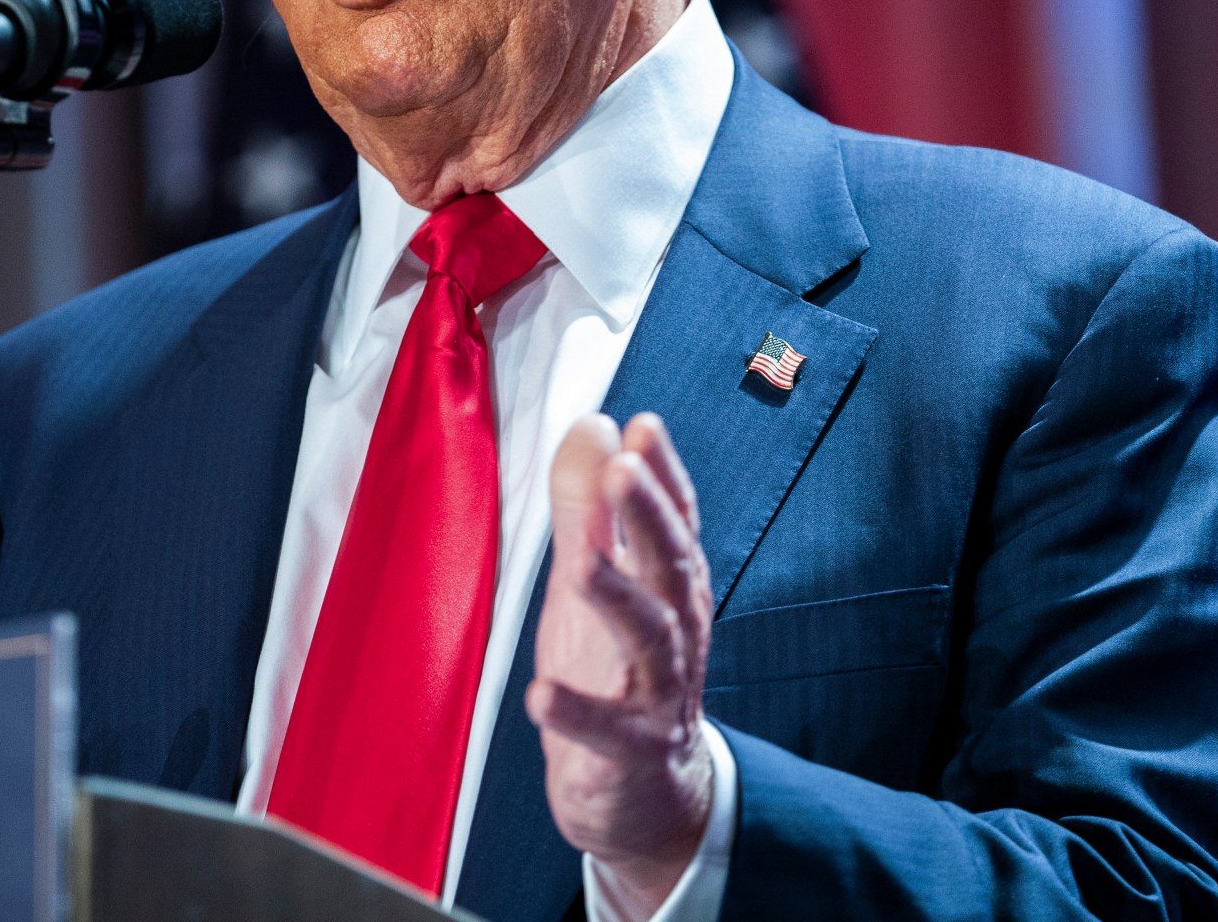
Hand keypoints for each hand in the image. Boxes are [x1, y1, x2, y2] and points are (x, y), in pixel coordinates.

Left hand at [527, 413, 714, 915]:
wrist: (642, 794)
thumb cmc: (614, 671)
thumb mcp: (596, 580)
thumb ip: (587, 506)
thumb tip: (595, 424)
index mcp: (669, 584)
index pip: (674, 519)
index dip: (662, 473)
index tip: (643, 425)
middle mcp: (676, 630)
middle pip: (670, 565)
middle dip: (649, 516)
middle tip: (624, 469)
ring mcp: (658, 691)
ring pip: (648, 637)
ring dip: (616, 597)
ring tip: (580, 564)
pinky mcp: (631, 750)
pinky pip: (608, 733)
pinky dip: (577, 713)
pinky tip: (541, 694)